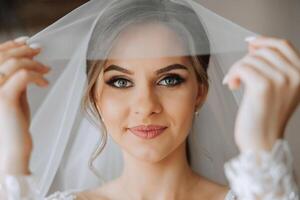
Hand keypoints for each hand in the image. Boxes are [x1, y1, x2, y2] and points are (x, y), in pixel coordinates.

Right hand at [0, 37, 49, 173]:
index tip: (27, 41)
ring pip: (14, 62)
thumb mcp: (14, 96)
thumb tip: (28, 64)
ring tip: (46, 69)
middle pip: (3, 56)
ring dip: (34, 62)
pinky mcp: (4, 98)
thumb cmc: (15, 123)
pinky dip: (37, 75)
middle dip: (24, 49)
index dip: (10, 45)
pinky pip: (23, 76)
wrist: (13, 147)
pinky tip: (44, 83)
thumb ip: (16, 80)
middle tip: (40, 51)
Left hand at [223, 36, 299, 152]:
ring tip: (236, 83)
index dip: (264, 40)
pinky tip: (232, 85)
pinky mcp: (263, 87)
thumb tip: (255, 44)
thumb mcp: (279, 89)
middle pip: (264, 50)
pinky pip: (242, 68)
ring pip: (250, 59)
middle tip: (238, 74)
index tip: (249, 43)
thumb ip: (273, 67)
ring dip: (237, 69)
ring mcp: (281, 80)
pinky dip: (233, 75)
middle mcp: (296, 75)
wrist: (262, 142)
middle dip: (246, 60)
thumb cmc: (265, 117)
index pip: (283, 45)